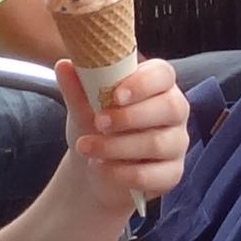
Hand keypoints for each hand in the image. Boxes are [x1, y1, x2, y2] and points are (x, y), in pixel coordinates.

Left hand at [62, 50, 189, 199]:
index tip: (115, 95)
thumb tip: (64, 65)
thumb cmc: (97, 127)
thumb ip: (77, 88)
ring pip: (157, 143)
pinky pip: (152, 174)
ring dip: (117, 146)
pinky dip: (121, 173)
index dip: (143, 83)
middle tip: (98, 122)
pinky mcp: (172, 173)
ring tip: (87, 147)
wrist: (95, 167)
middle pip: (170, 107)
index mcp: (157, 86)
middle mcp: (175, 112)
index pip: (163, 75)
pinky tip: (101, 168)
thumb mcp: (83, 106)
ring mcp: (176, 144)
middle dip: (130, 116)